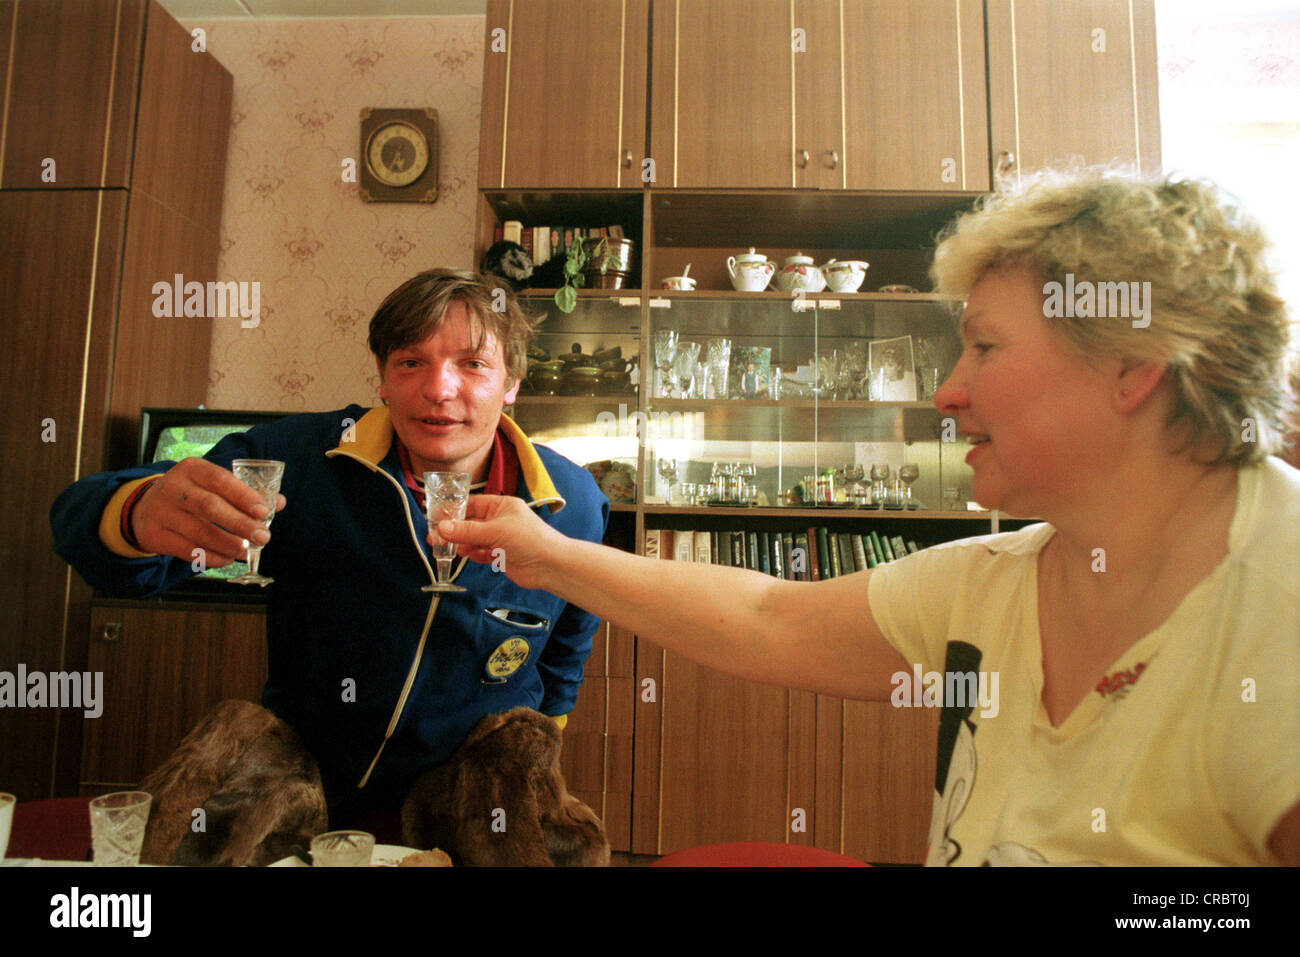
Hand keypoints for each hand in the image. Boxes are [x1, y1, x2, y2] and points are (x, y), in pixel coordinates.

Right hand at [131, 458, 287, 567]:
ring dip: (228, 544)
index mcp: (192, 469)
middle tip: (263, 537)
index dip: (243, 496)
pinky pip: (187, 550)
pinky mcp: (154, 535)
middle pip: (209, 507)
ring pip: (199, 532)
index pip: (219, 480)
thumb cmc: (191, 495)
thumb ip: (244, 493)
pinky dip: (212, 557)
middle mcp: (173, 487)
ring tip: (247, 551)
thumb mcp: (211, 485)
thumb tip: (278, 502)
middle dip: (240, 524)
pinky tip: (227, 558)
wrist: (144, 508)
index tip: (263, 512)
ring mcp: (161, 512)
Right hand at [434, 494, 564, 590]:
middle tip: (435, 538)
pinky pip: (482, 553)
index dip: (454, 511)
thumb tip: (441, 528)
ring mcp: (501, 538)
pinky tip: (467, 556)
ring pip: (475, 539)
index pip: (473, 504)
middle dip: (454, 530)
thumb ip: (467, 530)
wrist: (550, 566)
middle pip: (471, 523)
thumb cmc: (530, 539)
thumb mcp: (495, 531)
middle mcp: (501, 520)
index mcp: (502, 506)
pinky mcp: (502, 555)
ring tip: (449, 550)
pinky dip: (474, 554)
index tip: (437, 519)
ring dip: (462, 544)